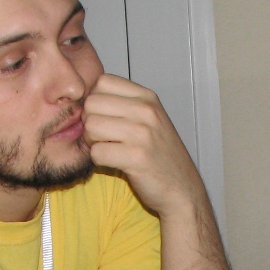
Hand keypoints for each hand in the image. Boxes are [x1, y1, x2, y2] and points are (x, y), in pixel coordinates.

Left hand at [82, 73, 205, 215]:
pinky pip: (97, 153)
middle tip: (102, 137)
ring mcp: (143, 134)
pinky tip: (114, 162)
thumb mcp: (149, 118)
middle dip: (89, 122)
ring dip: (92, 142)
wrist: (182, 187)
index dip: (95, 101)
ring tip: (108, 149)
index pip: (102, 82)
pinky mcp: (137, 158)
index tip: (104, 117)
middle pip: (92, 104)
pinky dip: (99, 161)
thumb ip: (124, 103)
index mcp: (148, 97)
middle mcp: (146, 111)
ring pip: (91, 127)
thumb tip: (86, 97)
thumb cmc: (159, 154)